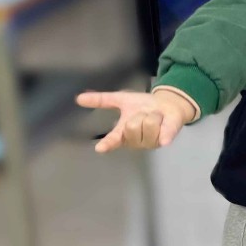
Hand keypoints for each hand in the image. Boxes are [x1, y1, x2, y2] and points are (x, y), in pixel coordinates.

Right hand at [76, 89, 191, 152]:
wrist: (167, 104)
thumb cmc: (142, 106)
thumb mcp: (122, 99)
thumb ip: (102, 100)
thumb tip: (79, 98)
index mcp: (122, 133)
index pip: (113, 140)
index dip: (107, 143)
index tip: (100, 148)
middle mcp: (134, 141)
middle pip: (133, 126)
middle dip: (140, 115)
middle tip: (144, 114)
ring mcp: (150, 143)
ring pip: (148, 125)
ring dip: (153, 116)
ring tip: (155, 117)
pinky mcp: (165, 141)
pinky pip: (164, 133)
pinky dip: (164, 130)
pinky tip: (164, 127)